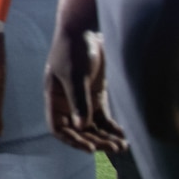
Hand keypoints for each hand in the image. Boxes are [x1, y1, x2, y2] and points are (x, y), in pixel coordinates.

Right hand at [44, 25, 127, 153]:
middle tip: (113, 148)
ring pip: (93, 127)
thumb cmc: (73, 49)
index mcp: (54, 99)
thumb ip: (79, 101)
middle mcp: (67, 103)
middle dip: (95, 141)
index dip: (72, 140)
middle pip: (78, 131)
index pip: (59, 128)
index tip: (90, 148)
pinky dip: (112, 128)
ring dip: (106, 138)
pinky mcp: (97, 95)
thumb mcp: (75, 75)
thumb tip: (82, 128)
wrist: (86, 30)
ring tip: (122, 146)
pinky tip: (123, 136)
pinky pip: (104, 118)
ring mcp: (83, 100)